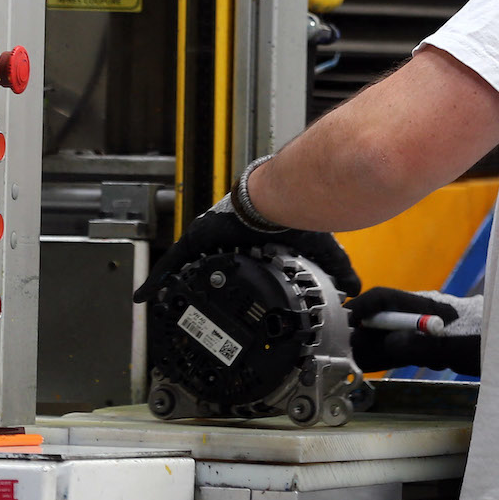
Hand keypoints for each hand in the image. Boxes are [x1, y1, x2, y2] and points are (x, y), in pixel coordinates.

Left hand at [133, 198, 361, 303]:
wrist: (283, 197)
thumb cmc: (299, 213)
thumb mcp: (320, 249)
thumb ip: (336, 269)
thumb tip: (354, 289)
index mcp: (253, 241)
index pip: (235, 259)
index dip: (227, 272)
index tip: (223, 289)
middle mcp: (227, 239)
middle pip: (205, 263)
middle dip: (196, 278)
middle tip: (184, 299)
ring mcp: (210, 239)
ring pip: (185, 265)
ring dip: (173, 282)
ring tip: (157, 302)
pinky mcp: (198, 239)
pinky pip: (172, 263)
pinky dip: (159, 280)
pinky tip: (144, 296)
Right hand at [349, 288, 481, 376]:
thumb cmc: (489, 340)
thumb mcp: (456, 348)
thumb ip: (422, 345)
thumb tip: (387, 342)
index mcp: (423, 305)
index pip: (382, 298)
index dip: (360, 309)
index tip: (344, 328)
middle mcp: (418, 312)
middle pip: (379, 317)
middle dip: (361, 334)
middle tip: (349, 356)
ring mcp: (422, 326)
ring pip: (386, 333)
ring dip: (374, 347)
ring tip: (366, 363)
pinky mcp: (428, 340)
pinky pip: (399, 345)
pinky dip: (388, 354)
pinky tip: (386, 363)